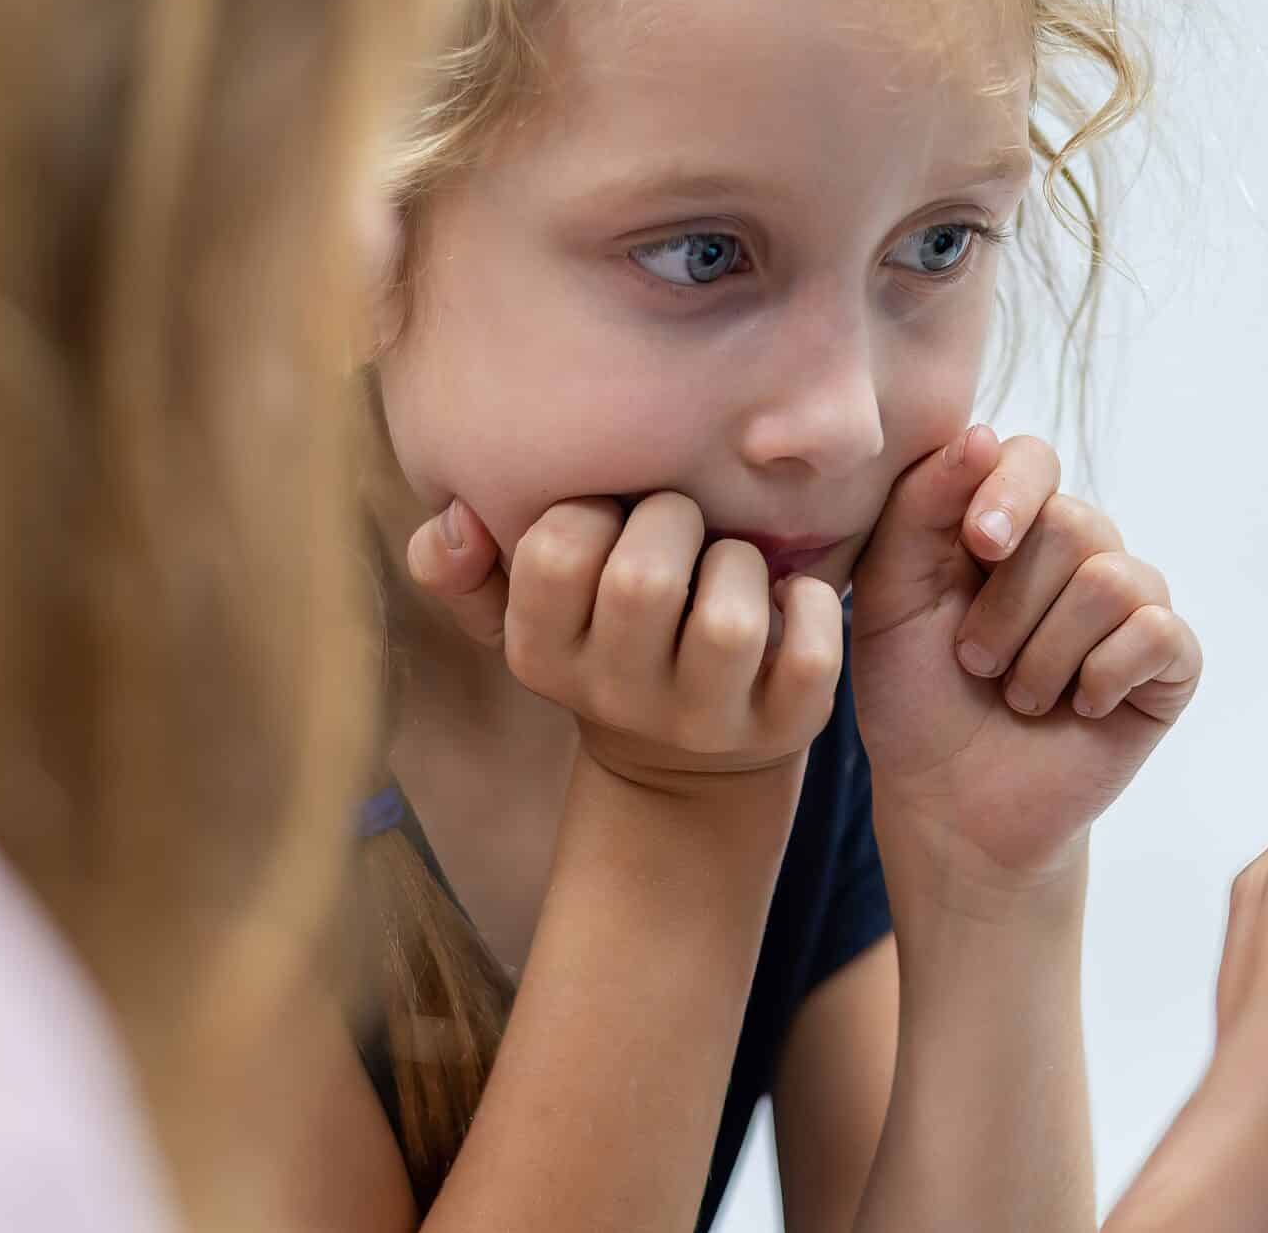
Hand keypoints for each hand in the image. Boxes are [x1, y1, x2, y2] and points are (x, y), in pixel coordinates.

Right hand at [404, 492, 841, 791]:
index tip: (611, 516)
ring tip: (732, 565)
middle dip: (673, 519)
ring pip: (729, 622)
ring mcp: (701, 719)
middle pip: (643, 580)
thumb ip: (465, 563)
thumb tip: (453, 523)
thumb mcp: (525, 609)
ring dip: (739, 564)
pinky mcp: (782, 727)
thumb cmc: (607, 638)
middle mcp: (614, 695)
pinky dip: (815, 607)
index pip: (552, 554)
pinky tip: (793, 596)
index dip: (592, 509)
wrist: (684, 759)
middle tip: (682, 525)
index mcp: (540, 653)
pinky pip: (812, 658)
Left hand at [849, 425, 1201, 886]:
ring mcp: (1129, 603)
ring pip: (1111, 581)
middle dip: (1009, 607)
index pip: (1033, 458)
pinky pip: (1157, 632)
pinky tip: (1077, 708)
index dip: (1011, 493)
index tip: (978, 546)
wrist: (950, 804)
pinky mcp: (1169, 661)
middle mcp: (1078, 550)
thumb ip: (923, 508)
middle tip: (975, 662)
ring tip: (1019, 694)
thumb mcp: (889, 596)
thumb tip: (984, 435)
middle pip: (1073, 523)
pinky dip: (1101, 677)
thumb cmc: (915, 696)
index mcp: (1009, 522)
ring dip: (1045, 655)